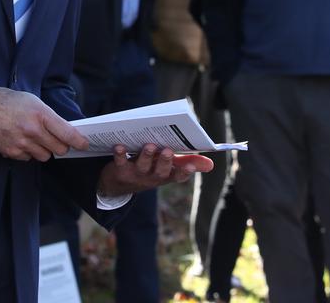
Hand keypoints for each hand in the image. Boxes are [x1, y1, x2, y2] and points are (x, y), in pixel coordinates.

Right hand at [0, 84, 87, 161]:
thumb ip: (48, 116)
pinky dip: (28, 153)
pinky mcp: (11, 152)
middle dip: (60, 146)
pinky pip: (29, 158)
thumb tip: (64, 130)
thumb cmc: (6, 100)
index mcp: (40, 114)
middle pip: (59, 149)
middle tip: (56, 140)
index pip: (67, 133)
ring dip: (44, 150)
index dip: (79, 141)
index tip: (84, 144)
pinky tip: (21, 141)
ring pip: (45, 156)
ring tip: (34, 138)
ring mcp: (22, 143)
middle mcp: (33, 130)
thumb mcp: (32, 100)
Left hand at [96, 144, 213, 197]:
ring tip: (150, 146)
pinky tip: (120, 146)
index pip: (177, 176)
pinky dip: (120, 154)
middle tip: (169, 150)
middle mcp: (152, 177)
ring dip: (146, 156)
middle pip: (160, 172)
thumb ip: (188, 163)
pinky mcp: (120, 170)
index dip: (184, 172)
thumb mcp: (168, 168)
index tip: (191, 167)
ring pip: (143, 166)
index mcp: (165, 175)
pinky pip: (119, 162)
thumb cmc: (148, 170)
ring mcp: (136, 175)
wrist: (117, 185)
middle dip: (165, 161)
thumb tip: (211, 164)